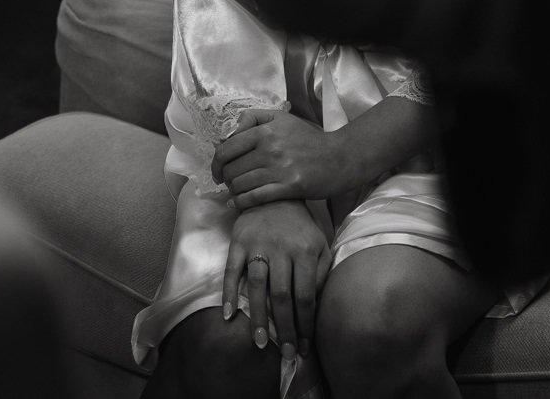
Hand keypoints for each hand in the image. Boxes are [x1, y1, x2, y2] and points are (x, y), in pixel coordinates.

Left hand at [214, 109, 350, 207]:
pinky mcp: (289, 187)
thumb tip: (229, 132)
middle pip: (231, 169)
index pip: (227, 149)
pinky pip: (255, 197)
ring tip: (235, 192)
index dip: (216, 163)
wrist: (339, 158)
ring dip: (233, 191)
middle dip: (225, 178)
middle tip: (228, 182)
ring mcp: (279, 169)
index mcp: (266, 131)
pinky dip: (241, 202)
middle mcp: (270, 149)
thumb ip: (254, 118)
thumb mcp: (282, 119)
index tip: (218, 170)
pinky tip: (237, 203)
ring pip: (241, 184)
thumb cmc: (308, 139)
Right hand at [224, 200, 328, 361]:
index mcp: (305, 251)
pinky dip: (228, 293)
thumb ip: (322, 273)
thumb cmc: (301, 226)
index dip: (305, 324)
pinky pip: (231, 271)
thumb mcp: (320, 244)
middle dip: (285, 328)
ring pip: (257, 286)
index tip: (305, 347)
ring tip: (260, 343)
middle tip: (287, 355)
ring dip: (258, 317)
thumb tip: (316, 308)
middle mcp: (281, 249)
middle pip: (282, 296)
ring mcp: (257, 245)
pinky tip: (227, 315)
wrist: (274, 194)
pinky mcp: (238, 242)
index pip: (306, 295)